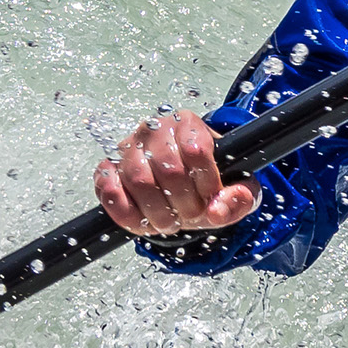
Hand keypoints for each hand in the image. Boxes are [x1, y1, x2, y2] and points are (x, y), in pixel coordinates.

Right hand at [95, 110, 258, 238]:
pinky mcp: (107, 169)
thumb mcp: (234, 188)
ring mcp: (127, 149)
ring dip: (158, 212)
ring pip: (139, 180)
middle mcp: (154, 130)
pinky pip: (110, 191)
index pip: (196, 150)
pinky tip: (144, 223)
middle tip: (192, 216)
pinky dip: (127, 213)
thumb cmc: (207, 182)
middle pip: (168, 168)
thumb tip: (219, 209)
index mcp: (188, 125)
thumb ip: (240, 198)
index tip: (211, 198)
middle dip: (185, 203)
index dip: (206, 183)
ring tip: (170, 222)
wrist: (180, 186)